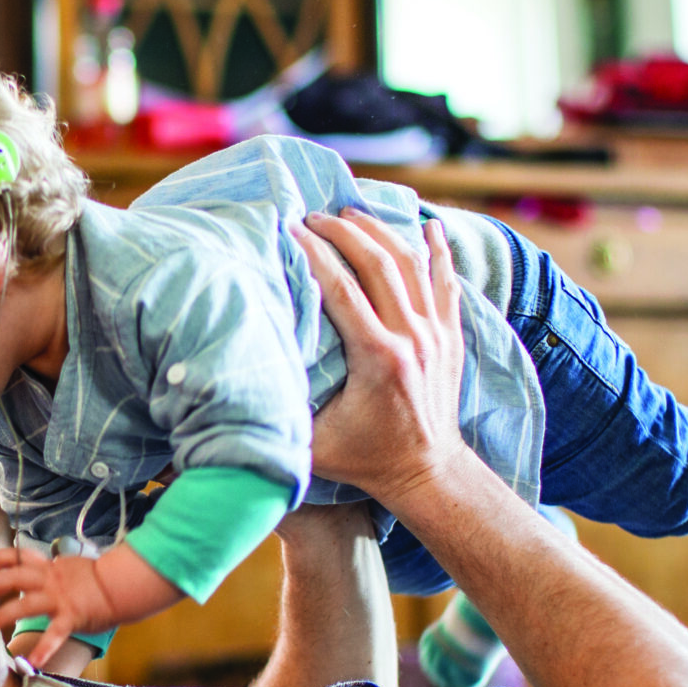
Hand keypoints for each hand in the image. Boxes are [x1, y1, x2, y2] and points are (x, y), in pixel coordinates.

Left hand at [0, 545, 121, 665]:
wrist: (121, 584)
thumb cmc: (94, 579)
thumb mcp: (66, 566)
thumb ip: (47, 569)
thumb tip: (30, 570)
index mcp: (47, 567)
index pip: (16, 556)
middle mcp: (49, 580)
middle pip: (13, 577)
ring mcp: (59, 599)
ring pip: (24, 604)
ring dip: (0, 616)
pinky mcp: (71, 617)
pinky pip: (54, 635)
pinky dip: (43, 649)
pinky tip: (32, 663)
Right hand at [292, 214, 466, 508]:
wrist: (428, 473)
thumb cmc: (364, 459)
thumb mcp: (313, 445)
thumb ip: (281, 417)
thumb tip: (236, 392)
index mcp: (377, 358)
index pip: (341, 288)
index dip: (313, 254)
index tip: (290, 229)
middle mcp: (412, 338)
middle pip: (378, 264)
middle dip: (343, 232)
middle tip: (314, 215)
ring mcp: (437, 334)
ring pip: (412, 264)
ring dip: (381, 232)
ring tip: (352, 213)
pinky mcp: (451, 336)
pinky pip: (447, 281)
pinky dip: (439, 249)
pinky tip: (429, 224)